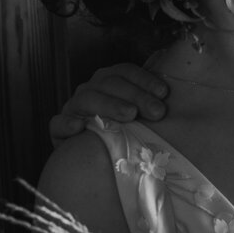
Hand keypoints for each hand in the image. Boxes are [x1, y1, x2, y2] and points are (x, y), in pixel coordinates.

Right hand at [49, 64, 168, 144]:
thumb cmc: (125, 134)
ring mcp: (74, 109)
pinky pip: (58, 124)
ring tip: (130, 115)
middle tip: (157, 112)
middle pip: (110, 83)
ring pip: (87, 98)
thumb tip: (175, 100)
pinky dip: (67, 124)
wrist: (93, 160)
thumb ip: (152, 106)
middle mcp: (90, 90)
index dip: (144, 79)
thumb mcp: (140, 117)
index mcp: (109, 82)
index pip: (125, 71)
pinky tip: (80, 128)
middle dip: (136, 95)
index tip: (164, 93)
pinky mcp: (59, 131)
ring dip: (109, 105)